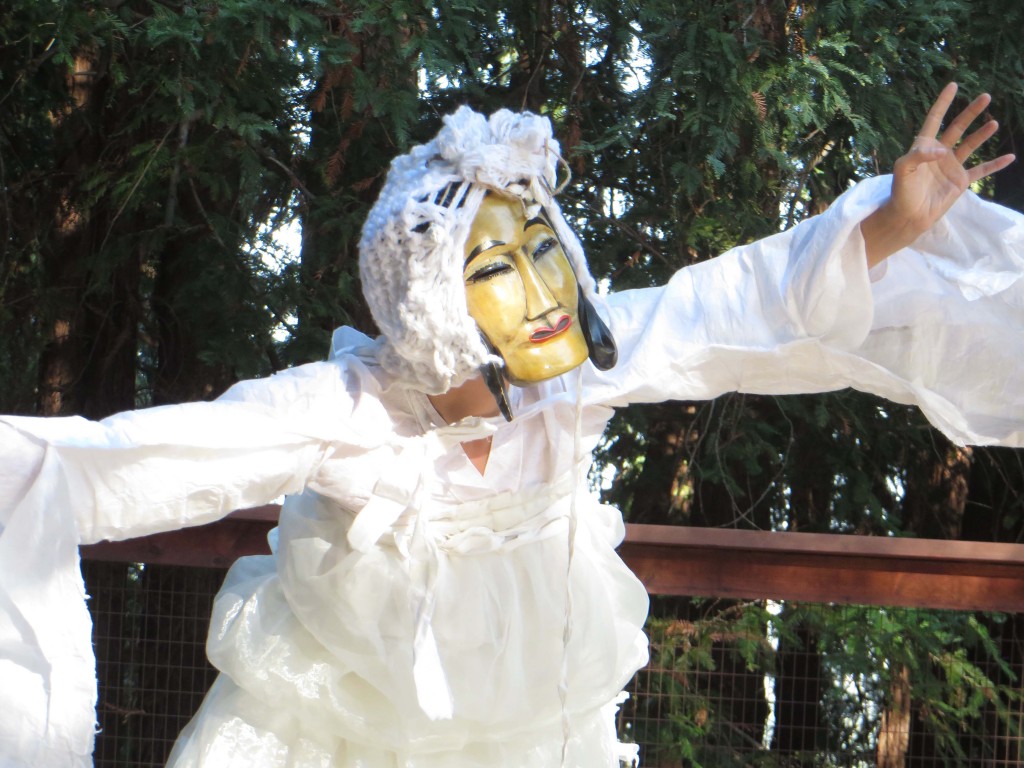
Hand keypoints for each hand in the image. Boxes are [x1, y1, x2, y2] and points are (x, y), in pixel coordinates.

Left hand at [862, 83, 1015, 266]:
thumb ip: (917, 156)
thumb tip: (942, 150)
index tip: (953, 85)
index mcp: (923, 146)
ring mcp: (951, 166)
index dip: (943, 102)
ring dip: (982, 134)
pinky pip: (981, 170)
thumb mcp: (902, 170)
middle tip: (985, 97)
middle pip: (957, 127)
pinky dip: (995, 165)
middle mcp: (939, 153)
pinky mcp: (960, 181)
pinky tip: (1010, 157)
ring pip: (971, 145)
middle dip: (971, 112)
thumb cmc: (901, 192)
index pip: (935, 119)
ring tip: (994, 123)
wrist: (909, 216)